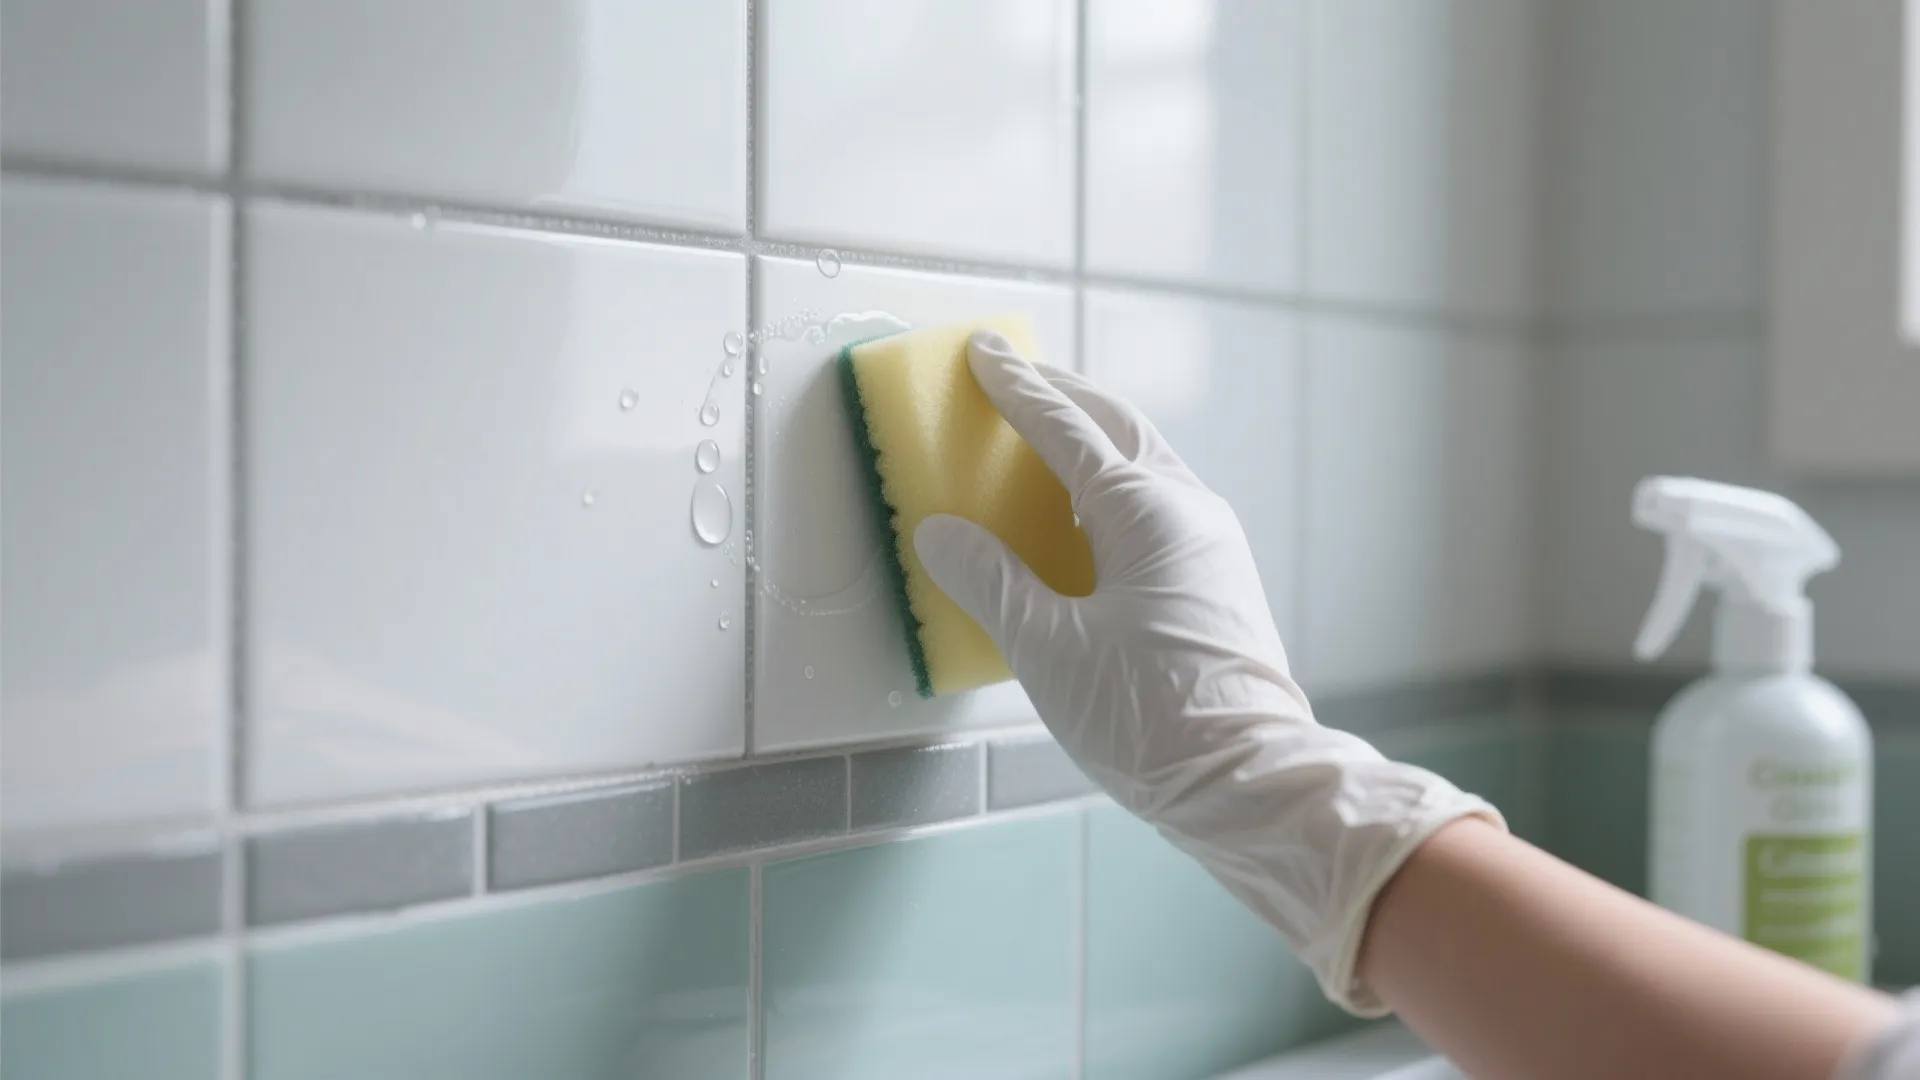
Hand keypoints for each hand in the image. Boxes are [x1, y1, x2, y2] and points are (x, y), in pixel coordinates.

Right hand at [913, 330, 1504, 1013]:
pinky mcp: (1219, 578)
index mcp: (1145, 511)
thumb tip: (941, 533)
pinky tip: (1089, 508)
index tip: (984, 351)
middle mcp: (1188, 508)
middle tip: (1012, 372)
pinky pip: (1159, 500)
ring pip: (1145, 459)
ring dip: (1093, 434)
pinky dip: (1114, 480)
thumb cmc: (1148, 719)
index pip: (1066, 428)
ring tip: (1047, 428)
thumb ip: (990, 582)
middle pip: (1117, 426)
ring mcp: (1212, 542)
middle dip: (1062, 395)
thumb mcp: (1048, 651)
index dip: (1017, 390)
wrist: (1247, 783)